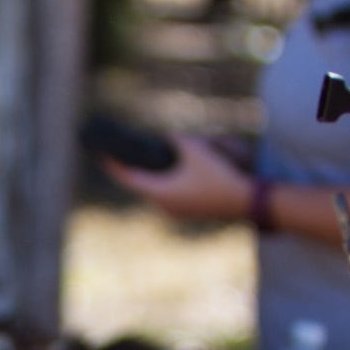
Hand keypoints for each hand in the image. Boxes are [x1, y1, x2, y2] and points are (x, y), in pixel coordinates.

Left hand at [105, 134, 253, 224]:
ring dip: (148, 177)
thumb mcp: (198, 152)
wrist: (248, 201)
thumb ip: (179, 142)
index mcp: (160, 192)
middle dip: (131, 169)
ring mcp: (175, 212)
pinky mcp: (187, 212)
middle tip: (121, 153)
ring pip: (154, 191)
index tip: (101, 153)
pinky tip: (165, 173)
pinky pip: (167, 196)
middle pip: (139, 185)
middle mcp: (163, 206)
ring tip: (142, 161)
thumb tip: (168, 137)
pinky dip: (162, 183)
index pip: (128, 178)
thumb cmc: (220, 176)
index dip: (113, 165)